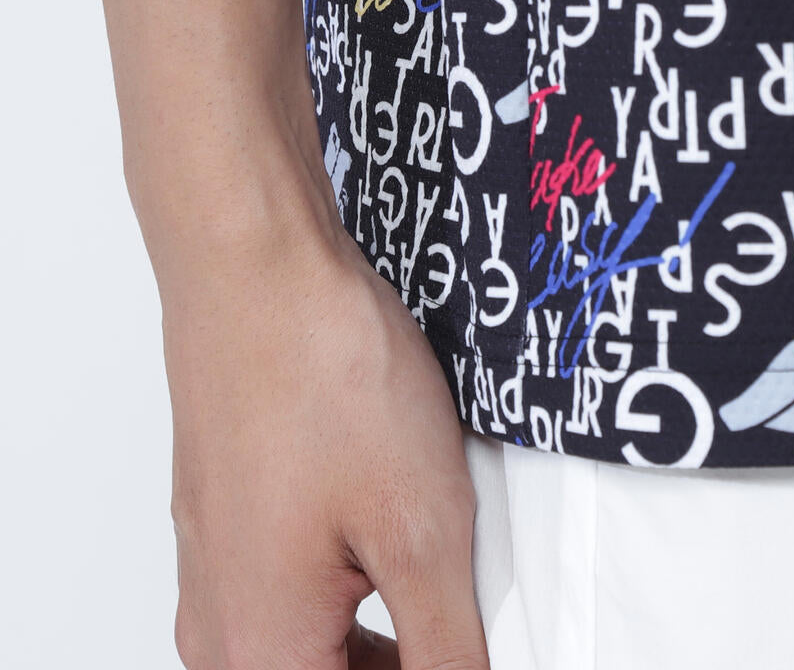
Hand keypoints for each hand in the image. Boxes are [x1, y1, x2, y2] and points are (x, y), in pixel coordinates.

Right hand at [162, 219, 488, 669]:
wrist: (256, 267)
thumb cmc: (322, 377)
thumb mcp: (422, 532)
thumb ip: (448, 653)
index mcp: (261, 655)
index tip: (473, 642)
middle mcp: (221, 629)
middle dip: (409, 662)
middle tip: (471, 616)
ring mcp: (218, 569)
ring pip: (313, 647)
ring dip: (387, 631)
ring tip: (453, 574)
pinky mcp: (229, 518)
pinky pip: (295, 589)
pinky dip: (357, 584)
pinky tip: (405, 529)